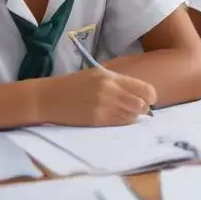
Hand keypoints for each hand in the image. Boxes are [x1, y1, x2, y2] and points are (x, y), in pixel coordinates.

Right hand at [39, 69, 156, 126]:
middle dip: (145, 108)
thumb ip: (118, 82)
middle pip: (141, 104)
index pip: (144, 88)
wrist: (49, 97)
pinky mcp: (96, 120)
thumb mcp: (98, 76)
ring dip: (134, 117)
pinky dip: (124, 122)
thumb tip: (140, 93)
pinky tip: (120, 119)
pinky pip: (119, 123)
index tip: (151, 99)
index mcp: (111, 77)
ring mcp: (103, 106)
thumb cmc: (74, 85)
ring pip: (131, 116)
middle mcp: (110, 91)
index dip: (151, 96)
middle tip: (142, 110)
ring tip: (130, 114)